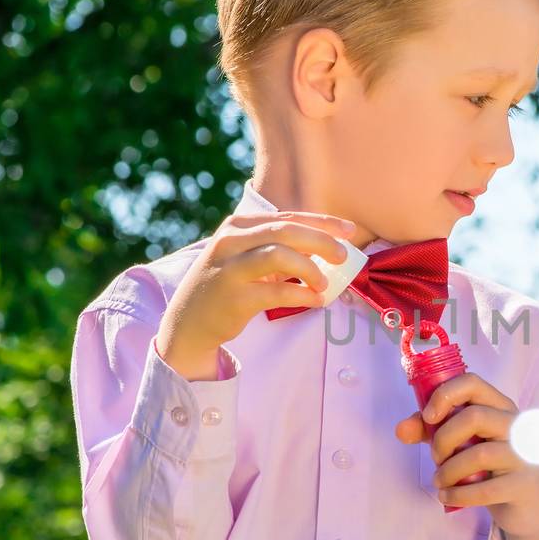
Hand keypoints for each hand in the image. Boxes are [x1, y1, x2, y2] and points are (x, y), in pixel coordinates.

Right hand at [154, 210, 355, 374]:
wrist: (188, 321)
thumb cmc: (228, 285)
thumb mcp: (246, 257)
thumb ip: (279, 248)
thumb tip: (329, 248)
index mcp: (238, 226)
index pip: (287, 218)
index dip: (322, 223)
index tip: (350, 231)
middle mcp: (231, 242)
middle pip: (286, 232)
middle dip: (322, 241)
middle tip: (344, 257)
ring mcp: (230, 269)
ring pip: (279, 256)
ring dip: (310, 269)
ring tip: (325, 283)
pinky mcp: (234, 298)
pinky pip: (276, 292)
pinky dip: (302, 295)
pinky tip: (316, 300)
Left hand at [394, 371, 538, 538]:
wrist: (527, 503)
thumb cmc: (491, 465)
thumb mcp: (460, 442)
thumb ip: (431, 431)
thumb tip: (401, 429)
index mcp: (500, 406)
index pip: (472, 383)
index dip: (445, 395)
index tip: (428, 417)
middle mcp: (517, 425)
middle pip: (474, 417)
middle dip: (443, 440)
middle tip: (436, 458)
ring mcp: (524, 454)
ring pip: (479, 454)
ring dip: (448, 471)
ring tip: (440, 480)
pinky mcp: (523, 484)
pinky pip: (485, 489)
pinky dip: (457, 494)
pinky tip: (447, 496)